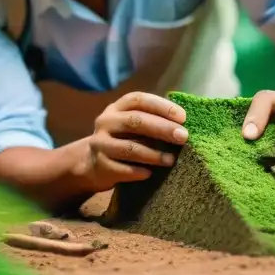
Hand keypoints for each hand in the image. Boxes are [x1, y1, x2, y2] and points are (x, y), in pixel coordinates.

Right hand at [72, 92, 188, 190]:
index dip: (162, 106)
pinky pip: (122, 169)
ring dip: (154, 154)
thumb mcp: (131, 124)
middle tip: (183, 137)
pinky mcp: (100, 165)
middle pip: (136, 121)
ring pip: (130, 148)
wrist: (91, 163)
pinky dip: (138, 171)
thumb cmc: (122, 139)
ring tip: (171, 160)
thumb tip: (183, 124)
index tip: (182, 117)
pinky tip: (150, 174)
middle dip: (162, 128)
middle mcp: (106, 122)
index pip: (140, 100)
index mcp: (117, 107)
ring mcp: (101, 144)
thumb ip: (152, 119)